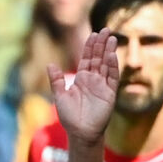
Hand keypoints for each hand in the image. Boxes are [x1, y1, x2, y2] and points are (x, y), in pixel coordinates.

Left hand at [47, 28, 119, 146]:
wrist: (80, 132)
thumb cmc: (69, 116)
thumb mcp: (60, 96)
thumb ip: (56, 80)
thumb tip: (49, 64)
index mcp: (82, 78)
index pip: (87, 58)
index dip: (90, 46)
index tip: (94, 34)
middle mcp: (93, 79)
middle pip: (99, 58)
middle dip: (102, 44)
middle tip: (106, 29)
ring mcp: (102, 85)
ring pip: (107, 64)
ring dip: (109, 51)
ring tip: (112, 38)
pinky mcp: (109, 93)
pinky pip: (112, 77)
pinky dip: (112, 66)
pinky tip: (112, 55)